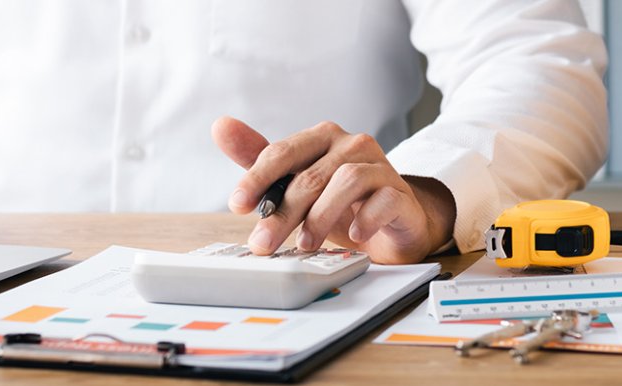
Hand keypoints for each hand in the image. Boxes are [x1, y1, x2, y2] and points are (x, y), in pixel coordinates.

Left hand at [211, 116, 454, 263]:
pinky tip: (352, 235)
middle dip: (283, 212)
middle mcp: (352, 145)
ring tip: (305, 244)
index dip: (257, 178)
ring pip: (347, 181)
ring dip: (320, 216)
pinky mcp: (401, 193)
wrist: (394, 222)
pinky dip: (365, 218)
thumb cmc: (342, 202)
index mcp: (322, 138)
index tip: (238, 204)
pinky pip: (384, 199)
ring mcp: (380, 167)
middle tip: (263, 242)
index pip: (283, 151)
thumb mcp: (297, 184)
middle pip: (310, 175)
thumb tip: (220, 126)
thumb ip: (261, 160)